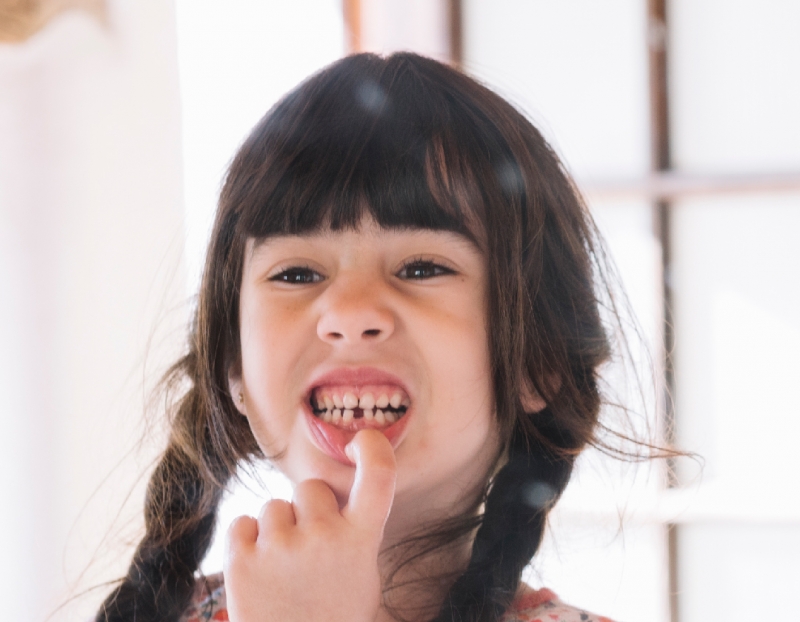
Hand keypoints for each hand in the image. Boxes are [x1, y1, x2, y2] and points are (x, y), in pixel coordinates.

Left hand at [224, 430, 396, 621]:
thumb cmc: (332, 617)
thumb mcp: (361, 575)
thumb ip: (353, 531)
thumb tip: (334, 492)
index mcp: (361, 540)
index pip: (379, 476)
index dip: (373, 449)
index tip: (362, 440)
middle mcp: (324, 536)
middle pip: (311, 488)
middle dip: (309, 510)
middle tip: (310, 551)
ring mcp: (281, 546)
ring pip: (274, 506)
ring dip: (277, 529)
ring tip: (283, 570)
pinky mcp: (241, 559)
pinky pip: (243, 522)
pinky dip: (248, 541)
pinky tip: (260, 570)